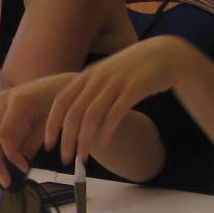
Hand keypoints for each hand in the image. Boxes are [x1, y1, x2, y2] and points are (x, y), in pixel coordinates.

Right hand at [0, 74, 73, 185]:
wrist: (66, 85)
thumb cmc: (64, 103)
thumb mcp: (51, 125)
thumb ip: (32, 145)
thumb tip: (19, 168)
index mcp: (18, 102)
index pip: (4, 135)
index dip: (10, 156)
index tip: (24, 170)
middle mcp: (3, 102)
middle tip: (5, 184)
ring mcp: (0, 106)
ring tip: (1, 180)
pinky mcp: (2, 112)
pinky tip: (3, 167)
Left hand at [44, 37, 197, 163]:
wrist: (164, 54)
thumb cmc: (132, 69)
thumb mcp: (106, 74)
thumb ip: (89, 91)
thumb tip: (71, 116)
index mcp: (87, 75)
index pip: (61, 102)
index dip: (52, 124)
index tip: (49, 144)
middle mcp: (98, 78)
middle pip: (74, 113)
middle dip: (67, 139)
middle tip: (66, 158)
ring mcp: (116, 82)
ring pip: (92, 116)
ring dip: (84, 140)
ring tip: (83, 157)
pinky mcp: (135, 89)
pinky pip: (115, 113)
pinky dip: (107, 131)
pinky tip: (104, 144)